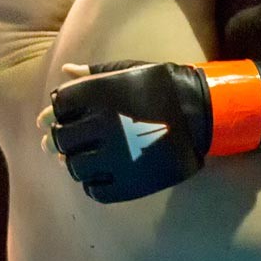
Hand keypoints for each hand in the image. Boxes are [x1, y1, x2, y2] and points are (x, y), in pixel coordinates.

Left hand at [37, 59, 260, 203]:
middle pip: (61, 138)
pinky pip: (95, 190)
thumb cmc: (166, 86)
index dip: (57, 111)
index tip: (66, 114)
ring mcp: (114, 157)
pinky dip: (92, 184)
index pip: (59, 107)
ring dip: (74, 162)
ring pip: (74, 167)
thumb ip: (96, 73)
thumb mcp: (132, 70)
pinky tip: (100, 174)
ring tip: (86, 157)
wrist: (203, 113)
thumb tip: (67, 70)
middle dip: (60, 138)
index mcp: (99, 96)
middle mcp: (101, 126)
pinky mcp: (128, 182)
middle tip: (70, 139)